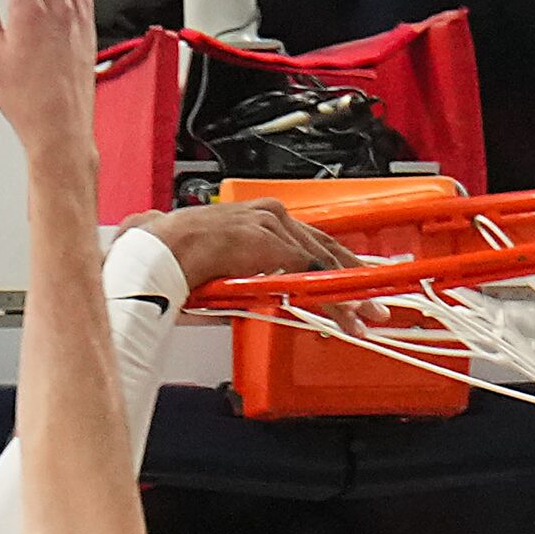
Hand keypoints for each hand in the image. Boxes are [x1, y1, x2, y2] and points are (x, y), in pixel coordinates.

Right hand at [124, 199, 357, 293]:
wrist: (159, 252)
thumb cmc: (178, 259)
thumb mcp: (227, 268)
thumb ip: (252, 279)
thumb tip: (269, 298)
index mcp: (260, 216)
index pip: (309, 240)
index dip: (334, 264)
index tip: (352, 281)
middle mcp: (273, 215)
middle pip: (326, 247)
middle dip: (353, 277)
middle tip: (375, 303)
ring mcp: (275, 228)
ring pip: (324, 263)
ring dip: (347, 294)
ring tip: (364, 318)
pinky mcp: (274, 246)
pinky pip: (312, 275)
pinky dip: (332, 299)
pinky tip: (345, 315)